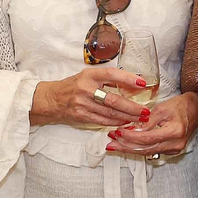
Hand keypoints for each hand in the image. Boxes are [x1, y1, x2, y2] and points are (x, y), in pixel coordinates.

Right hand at [31, 66, 148, 127]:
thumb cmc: (72, 86)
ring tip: (141, 118)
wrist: (51, 99)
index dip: (128, 79)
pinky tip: (126, 123)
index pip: (111, 75)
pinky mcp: (81, 116)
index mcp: (89, 75)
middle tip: (146, 111)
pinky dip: (116, 122)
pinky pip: (103, 121)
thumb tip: (131, 84)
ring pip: (110, 113)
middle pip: (113, 100)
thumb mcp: (87, 76)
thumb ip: (107, 79)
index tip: (142, 83)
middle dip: (132, 107)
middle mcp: (85, 89)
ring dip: (128, 117)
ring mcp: (82, 104)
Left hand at [107, 92, 197, 156]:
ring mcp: (174, 149)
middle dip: (126, 146)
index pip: (148, 138)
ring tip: (115, 145)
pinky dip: (139, 148)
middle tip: (111, 144)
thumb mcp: (162, 108)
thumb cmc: (181, 106)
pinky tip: (127, 145)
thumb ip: (147, 120)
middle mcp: (175, 144)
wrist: (196, 109)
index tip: (117, 132)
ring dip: (130, 148)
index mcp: (175, 132)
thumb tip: (132, 129)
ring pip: (147, 152)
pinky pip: (152, 150)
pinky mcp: (171, 150)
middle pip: (146, 149)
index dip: (130, 136)